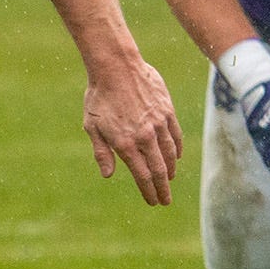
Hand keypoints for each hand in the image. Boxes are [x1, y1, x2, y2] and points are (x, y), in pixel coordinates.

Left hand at [83, 57, 181, 205]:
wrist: (115, 66)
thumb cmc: (99, 97)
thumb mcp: (92, 126)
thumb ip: (102, 152)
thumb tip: (108, 175)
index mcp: (125, 143)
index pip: (142, 175)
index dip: (148, 191)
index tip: (153, 201)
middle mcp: (144, 137)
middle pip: (158, 170)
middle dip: (162, 188)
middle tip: (165, 200)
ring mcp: (158, 124)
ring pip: (169, 154)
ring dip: (170, 170)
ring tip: (169, 179)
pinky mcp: (167, 111)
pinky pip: (175, 135)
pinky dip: (176, 149)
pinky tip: (176, 157)